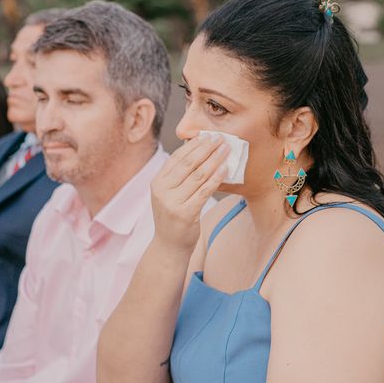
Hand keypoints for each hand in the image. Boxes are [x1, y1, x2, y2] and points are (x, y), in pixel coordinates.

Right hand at [151, 133, 228, 252]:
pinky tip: (225, 169)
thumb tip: (198, 151)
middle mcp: (162, 191)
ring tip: (226, 150)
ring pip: (198, 176)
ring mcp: (173, 203)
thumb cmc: (174, 217)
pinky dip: (216, 178)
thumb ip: (178, 176)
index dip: (193, 145)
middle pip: (188, 164)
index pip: (177, 158)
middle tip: (220, 138)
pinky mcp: (186, 213)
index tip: (207, 136)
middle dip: (206, 149)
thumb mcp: (169, 194)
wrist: (169, 246)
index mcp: (157, 182)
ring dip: (214, 160)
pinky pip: (204, 191)